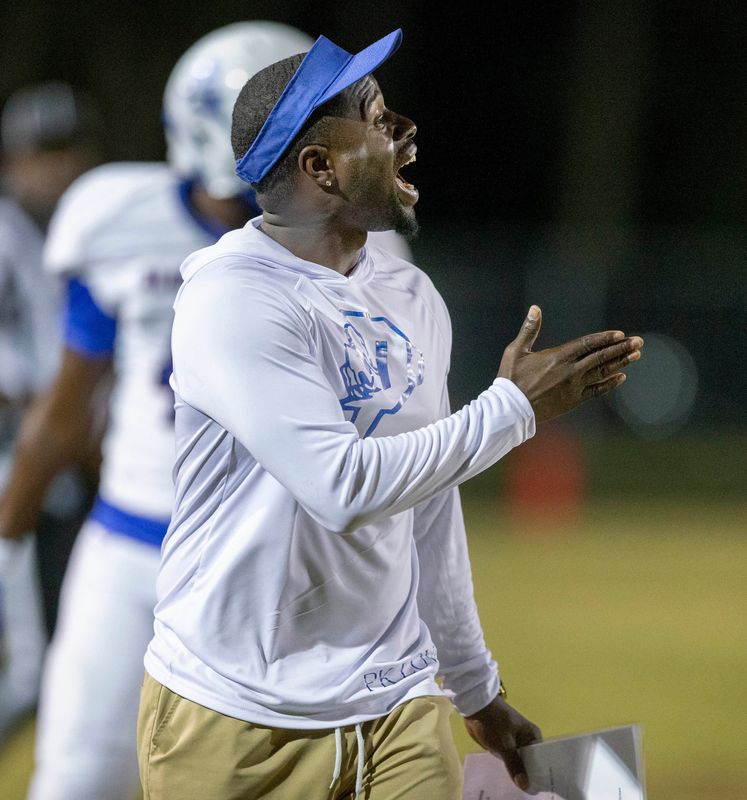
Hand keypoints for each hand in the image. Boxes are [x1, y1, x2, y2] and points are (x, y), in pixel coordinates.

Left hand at [464, 694, 541, 791]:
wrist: (475, 707)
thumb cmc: (494, 722)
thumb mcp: (505, 744)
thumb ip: (515, 765)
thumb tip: (525, 785)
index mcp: (533, 736)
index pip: (542, 760)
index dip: (541, 774)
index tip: (540, 788)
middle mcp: (527, 741)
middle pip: (530, 763)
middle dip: (528, 776)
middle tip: (529, 793)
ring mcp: (515, 744)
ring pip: (519, 763)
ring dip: (518, 774)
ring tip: (520, 790)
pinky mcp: (504, 746)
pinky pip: (509, 761)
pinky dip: (509, 769)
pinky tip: (509, 781)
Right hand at [498, 306, 642, 422]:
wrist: (511, 409)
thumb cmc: (511, 379)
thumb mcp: (516, 351)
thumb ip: (529, 330)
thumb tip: (535, 308)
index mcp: (558, 356)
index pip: (588, 344)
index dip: (606, 338)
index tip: (621, 334)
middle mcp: (570, 371)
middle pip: (601, 357)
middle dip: (621, 349)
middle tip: (639, 342)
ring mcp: (574, 387)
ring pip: (602, 372)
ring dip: (620, 363)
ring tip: (636, 356)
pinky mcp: (573, 400)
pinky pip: (596, 391)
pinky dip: (610, 384)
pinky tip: (621, 377)